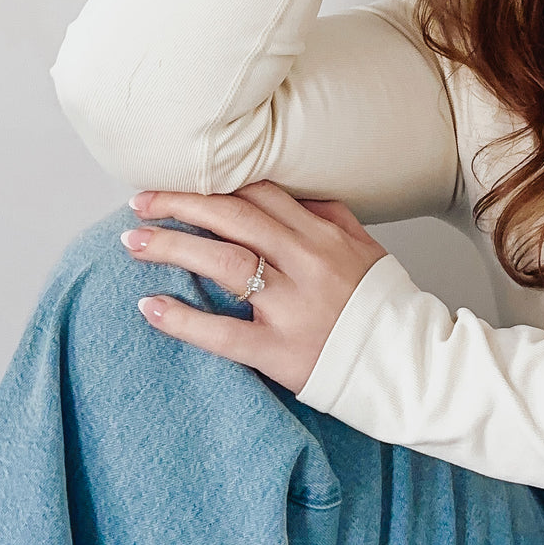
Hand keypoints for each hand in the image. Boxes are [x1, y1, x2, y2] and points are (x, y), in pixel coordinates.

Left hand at [121, 180, 389, 392]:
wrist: (411, 364)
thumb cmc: (385, 307)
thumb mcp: (366, 249)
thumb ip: (331, 217)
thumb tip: (295, 194)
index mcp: (323, 236)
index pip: (260, 194)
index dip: (215, 183)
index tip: (179, 180)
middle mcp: (305, 263)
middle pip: (232, 219)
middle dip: (180, 205)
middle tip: (139, 201)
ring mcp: (291, 307)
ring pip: (222, 263)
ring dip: (171, 248)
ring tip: (132, 242)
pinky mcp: (279, 351)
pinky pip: (221, 332)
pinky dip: (181, 319)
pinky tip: (149, 306)